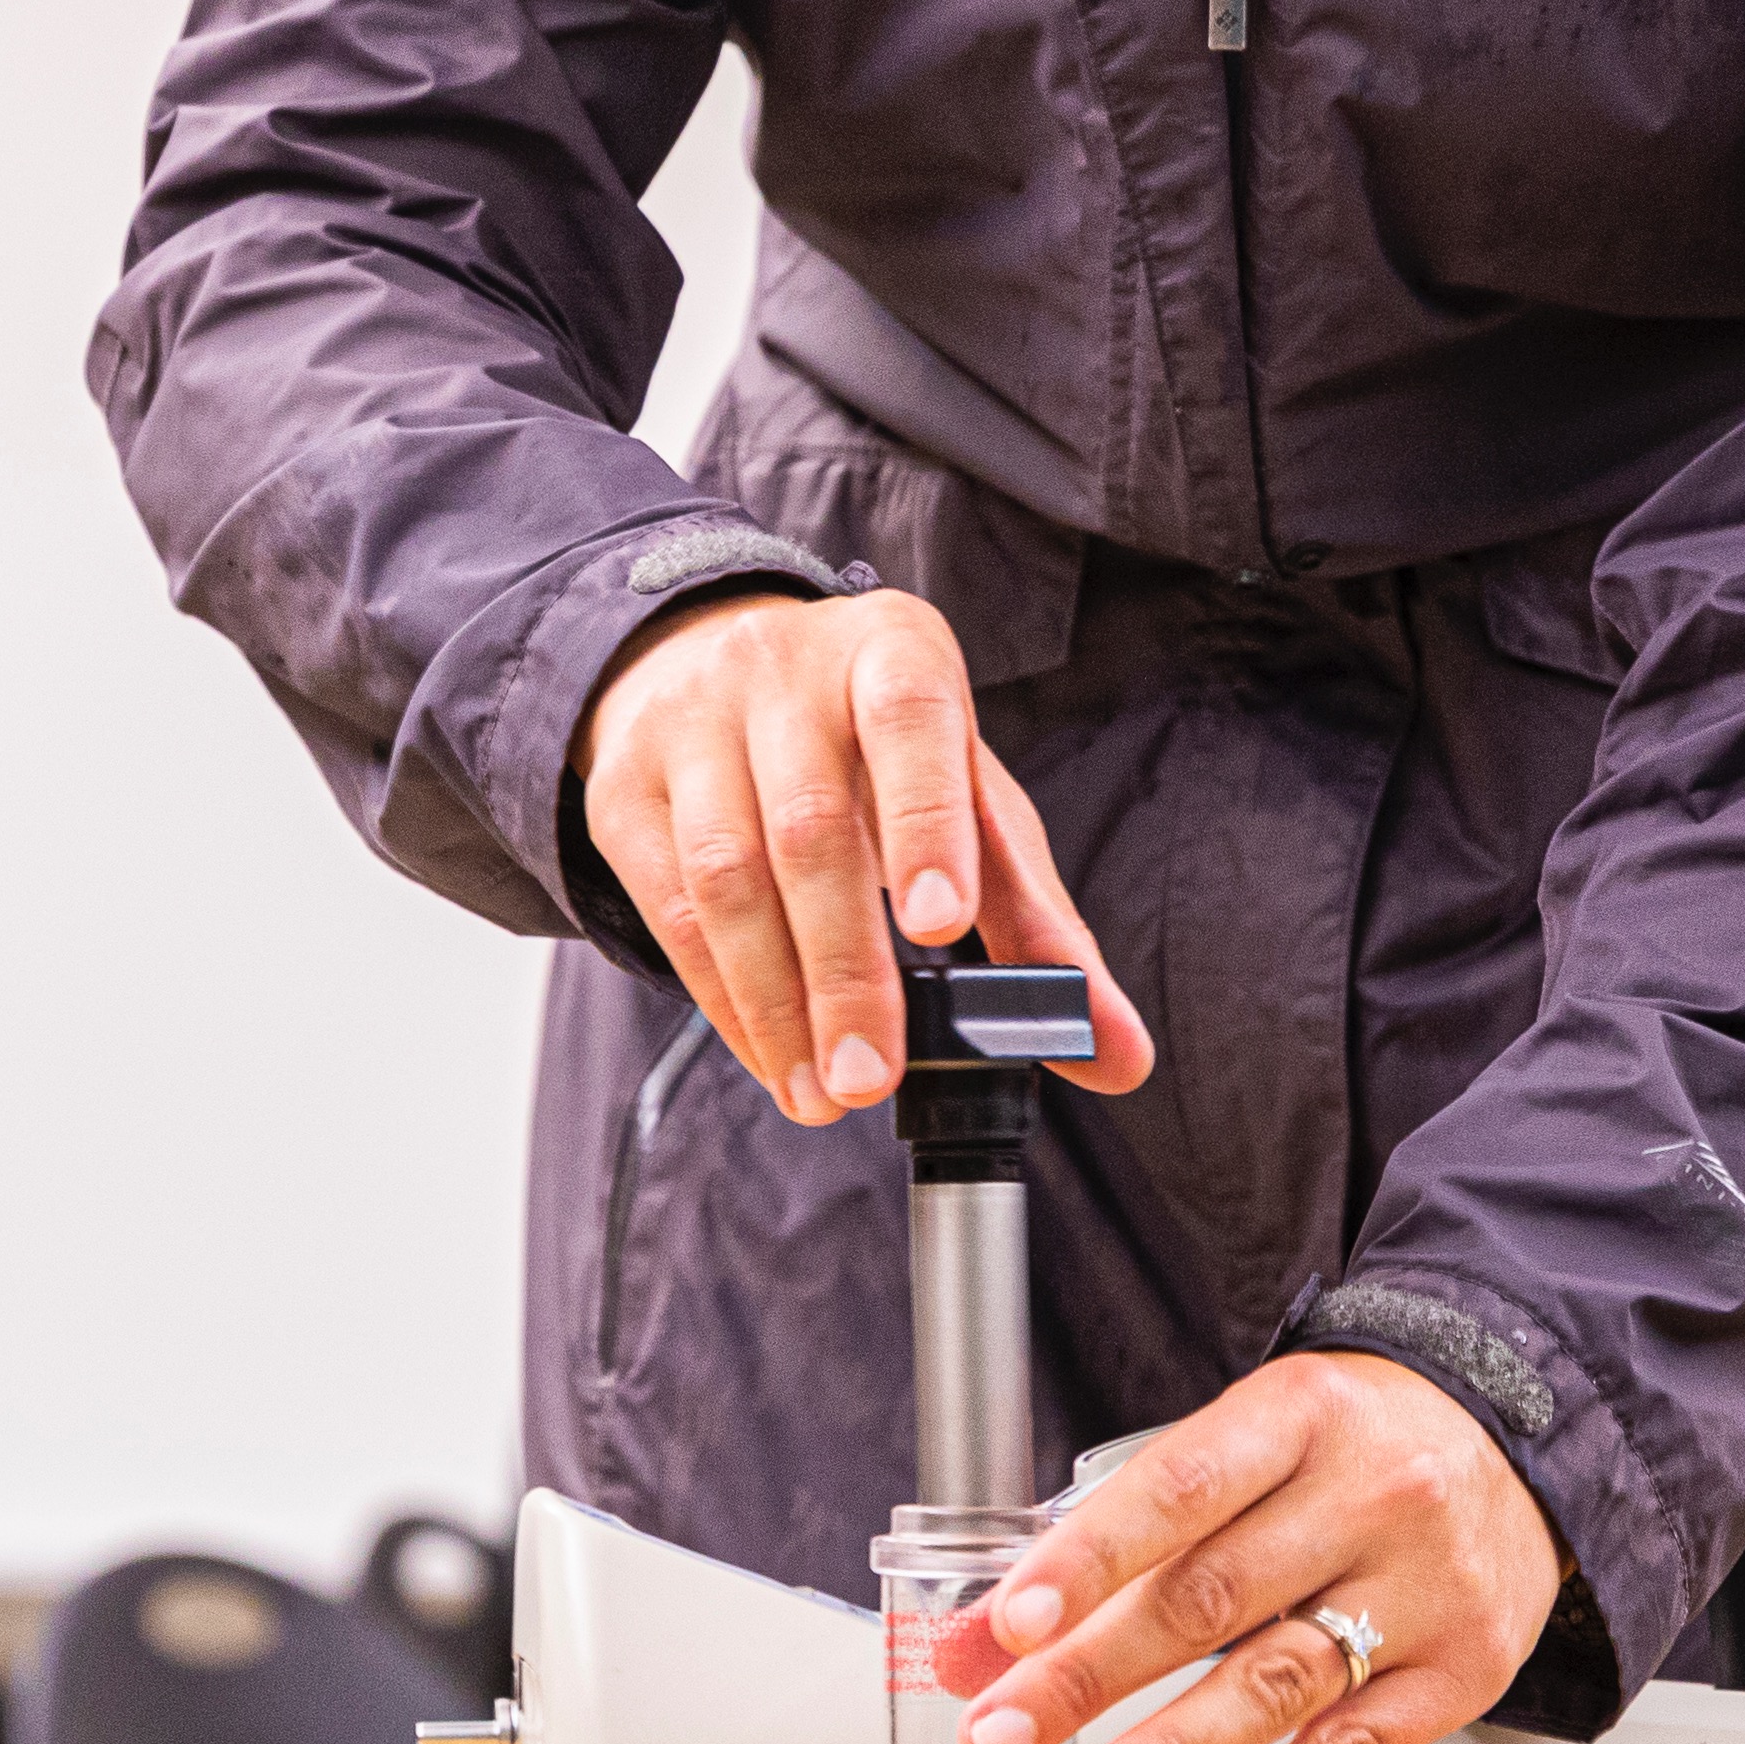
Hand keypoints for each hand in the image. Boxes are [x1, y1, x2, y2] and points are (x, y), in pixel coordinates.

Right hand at [569, 589, 1152, 1127]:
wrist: (711, 662)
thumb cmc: (871, 747)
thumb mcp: (967, 798)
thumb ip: (1042, 926)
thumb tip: (1119, 1054)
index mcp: (893, 651)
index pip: (911, 722)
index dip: (926, 823)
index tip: (944, 930)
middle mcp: (784, 670)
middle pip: (812, 829)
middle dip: (847, 970)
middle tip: (874, 1078)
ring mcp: (692, 722)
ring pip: (726, 875)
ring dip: (777, 1004)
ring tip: (824, 1093)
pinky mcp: (625, 786)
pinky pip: (667, 906)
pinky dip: (724, 1000)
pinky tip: (772, 1059)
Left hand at [928, 1352, 1563, 1743]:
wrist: (1522, 1436)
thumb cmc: (1356, 1438)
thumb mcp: (1248, 1439)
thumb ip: (1123, 1528)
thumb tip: (988, 1636)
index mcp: (1298, 1415)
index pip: (1178, 1488)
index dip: (1089, 1558)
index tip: (1013, 1623)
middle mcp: (1366, 1496)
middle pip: (1210, 1597)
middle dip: (1089, 1677)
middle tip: (998, 1737)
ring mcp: (1420, 1589)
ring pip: (1278, 1683)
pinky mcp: (1459, 1673)